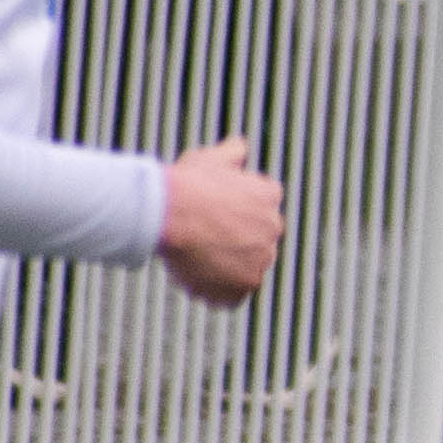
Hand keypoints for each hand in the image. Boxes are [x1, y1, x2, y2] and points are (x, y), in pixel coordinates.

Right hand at [158, 137, 284, 306]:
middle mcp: (273, 227)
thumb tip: (239, 146)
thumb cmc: (188, 185)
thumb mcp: (211, 158)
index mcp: (269, 196)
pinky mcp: (245, 285)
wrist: (170, 213)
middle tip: (200, 242)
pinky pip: (232, 296)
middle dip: (231, 245)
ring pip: (243, 270)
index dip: (234, 217)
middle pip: (253, 243)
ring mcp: (261, 259)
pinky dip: (215, 294)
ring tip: (194, 261)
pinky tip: (195, 281)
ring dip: (222, 270)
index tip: (215, 219)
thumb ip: (232, 153)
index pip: (260, 210)